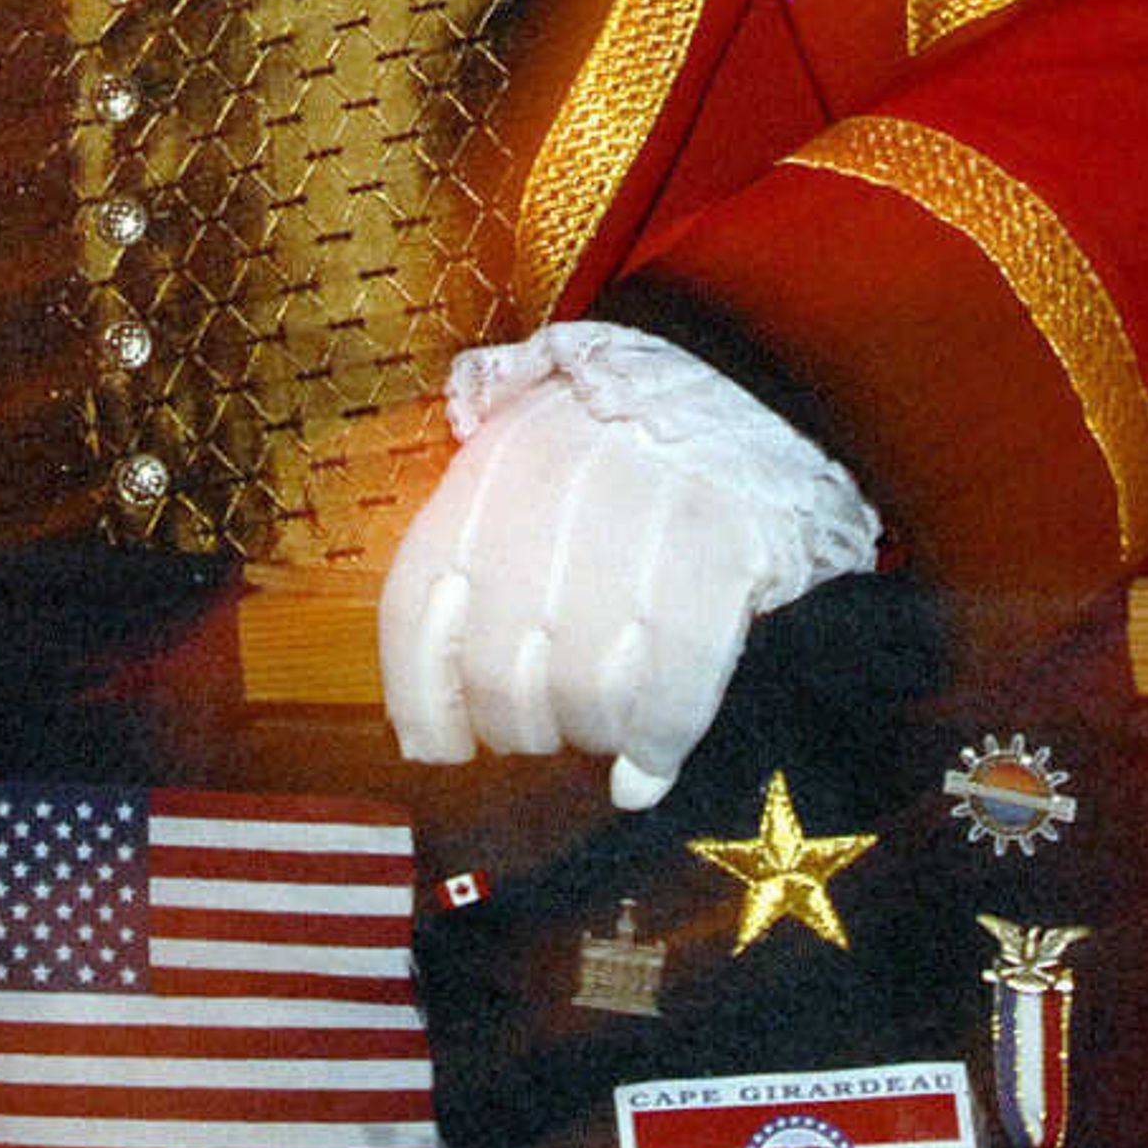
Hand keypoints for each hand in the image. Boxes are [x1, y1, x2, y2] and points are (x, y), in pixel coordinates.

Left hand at [375, 333, 874, 809]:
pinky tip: (643, 771)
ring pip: (581, 697)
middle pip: (498, 675)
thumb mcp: (511, 441)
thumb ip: (463, 528)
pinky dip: (654, 748)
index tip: (436, 746)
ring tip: (596, 727)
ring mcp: (630, 545)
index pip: (416, 615)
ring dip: (584, 733)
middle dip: (512, 727)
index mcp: (479, 482)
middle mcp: (540, 515)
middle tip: (535, 732)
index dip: (420, 700)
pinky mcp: (714, 571)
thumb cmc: (606, 428)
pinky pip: (672, 694)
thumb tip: (427, 647)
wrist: (730, 376)